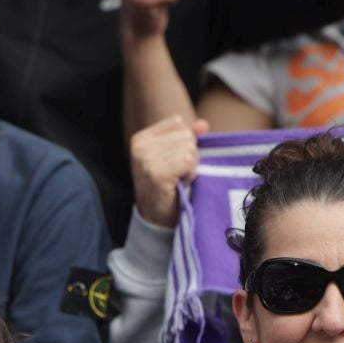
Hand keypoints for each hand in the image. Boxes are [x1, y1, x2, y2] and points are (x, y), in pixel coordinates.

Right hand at [129, 114, 207, 229]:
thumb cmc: (167, 188)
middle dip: (190, 155)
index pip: (177, 123)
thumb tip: (203, 124)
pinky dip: (190, 174)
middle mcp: (140, 146)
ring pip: (189, 148)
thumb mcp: (175, 157)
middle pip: (186, 135)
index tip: (174, 163)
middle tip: (178, 174)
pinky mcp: (156, 173)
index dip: (184, 143)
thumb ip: (188, 138)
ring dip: (191, 166)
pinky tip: (180, 184)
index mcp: (141, 138)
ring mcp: (146, 159)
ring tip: (178, 179)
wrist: (155, 219)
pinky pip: (188, 161)